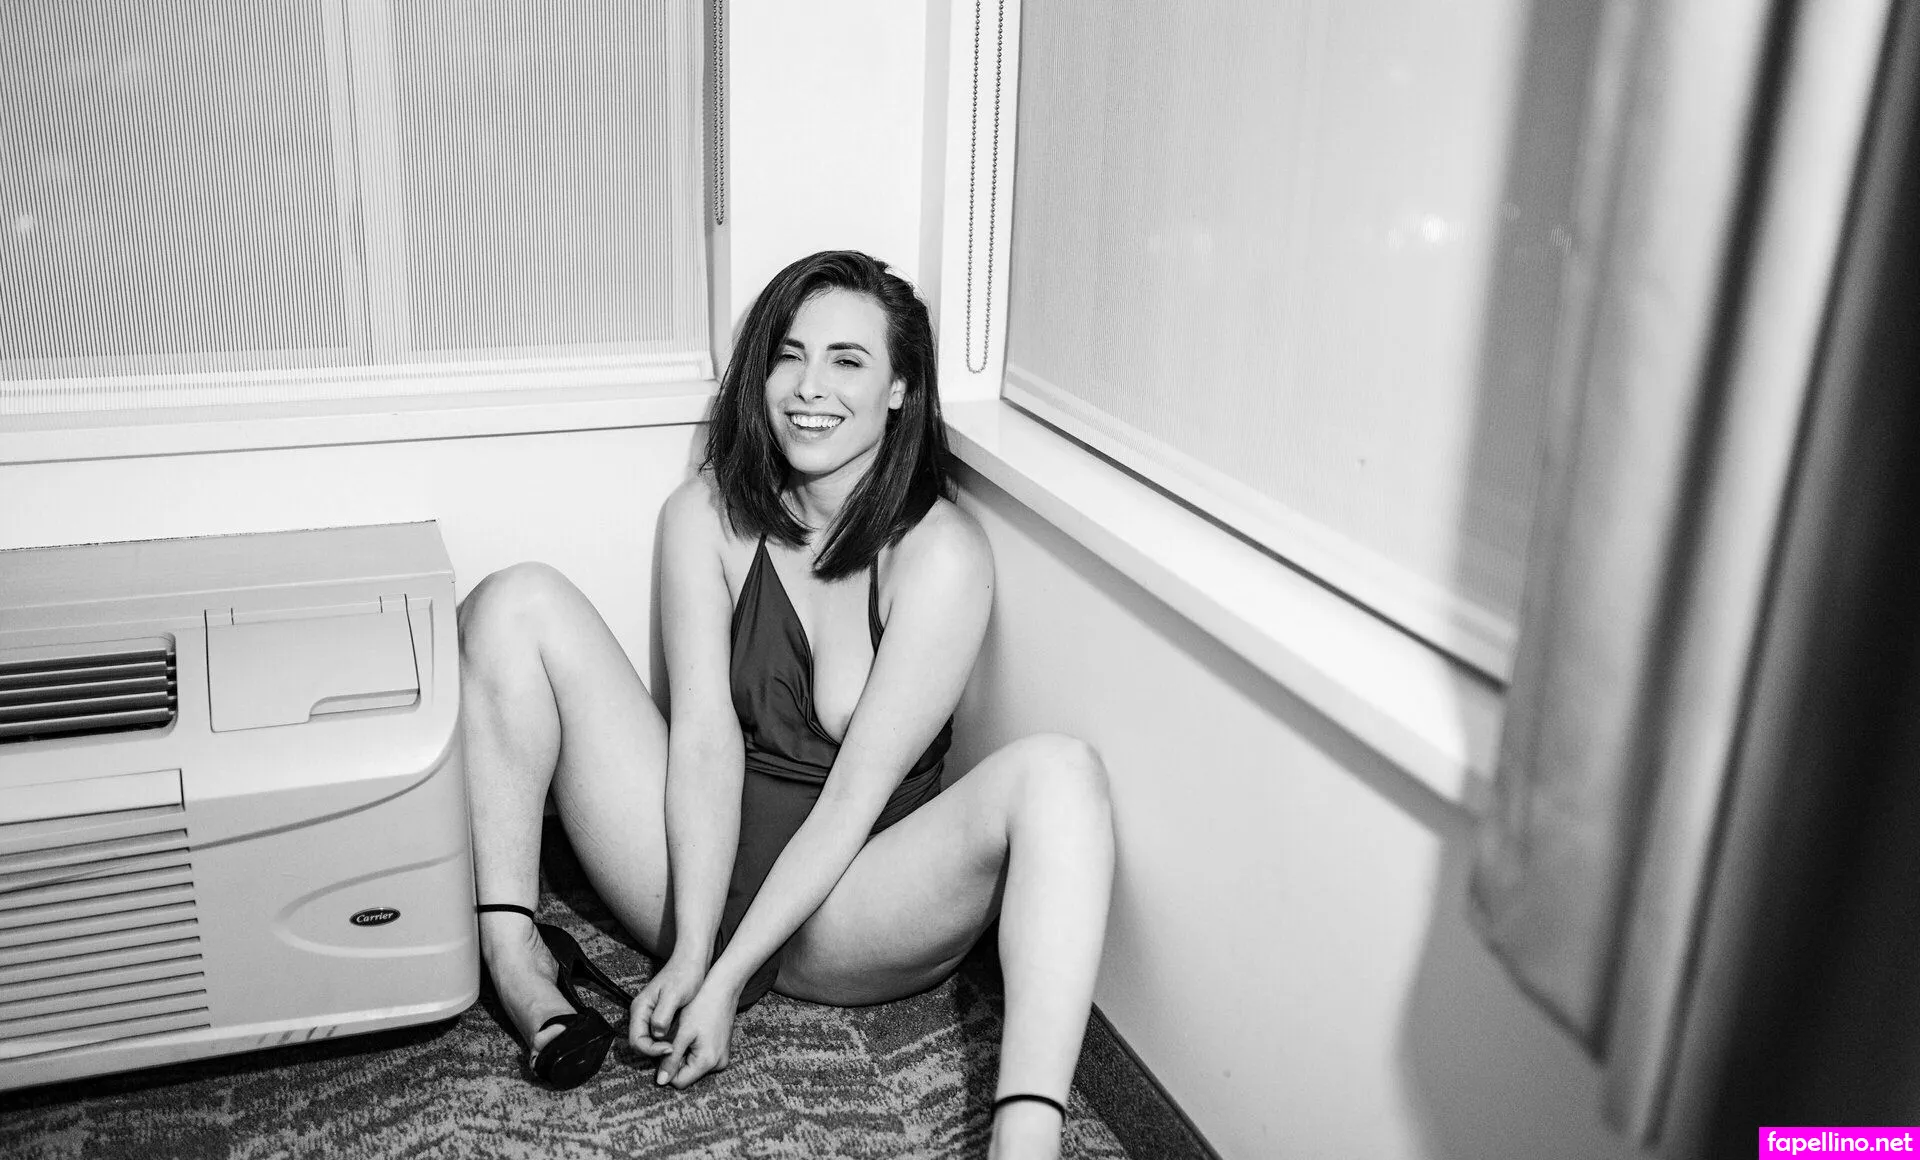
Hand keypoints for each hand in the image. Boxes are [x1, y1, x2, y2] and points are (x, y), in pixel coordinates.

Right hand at [630, 952, 705, 1059]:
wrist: (693, 960)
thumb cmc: (684, 974)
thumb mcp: (674, 995)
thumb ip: (663, 1014)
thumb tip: (657, 1034)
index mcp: (640, 1008)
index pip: (636, 1041)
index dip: (651, 1050)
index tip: (671, 1048)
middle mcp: (642, 1013)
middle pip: (641, 1043)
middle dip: (656, 1051)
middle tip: (675, 1051)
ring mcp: (651, 1014)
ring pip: (650, 1040)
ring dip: (661, 1048)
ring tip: (678, 1048)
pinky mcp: (661, 1014)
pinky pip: (659, 1034)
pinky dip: (667, 1041)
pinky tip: (680, 1041)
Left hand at [653, 974, 740, 1088]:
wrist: (723, 988)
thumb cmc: (703, 1006)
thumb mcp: (682, 1033)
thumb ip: (671, 1059)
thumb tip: (661, 1082)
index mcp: (708, 1062)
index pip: (679, 1081)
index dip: (666, 1068)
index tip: (663, 1049)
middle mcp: (718, 1064)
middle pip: (687, 1074)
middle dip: (676, 1060)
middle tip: (674, 1038)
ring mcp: (722, 1058)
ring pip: (693, 1065)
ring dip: (684, 1054)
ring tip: (684, 1033)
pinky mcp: (722, 1050)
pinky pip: (702, 1058)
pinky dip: (693, 1049)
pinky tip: (692, 1033)